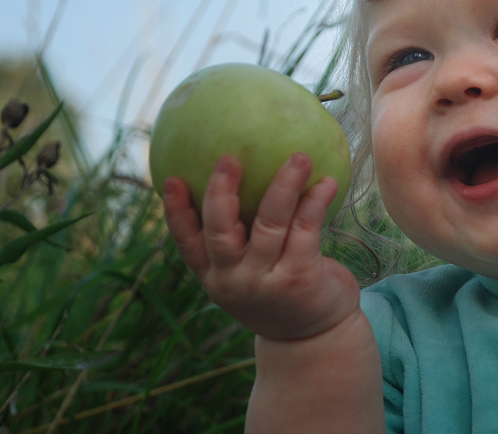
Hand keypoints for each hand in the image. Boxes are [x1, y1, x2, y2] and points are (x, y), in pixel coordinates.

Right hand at [163, 153, 359, 340]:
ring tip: (299, 157)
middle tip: (229, 158)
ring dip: (284, 185)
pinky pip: (306, 230)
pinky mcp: (299, 278)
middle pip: (220, 232)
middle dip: (221, 192)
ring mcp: (266, 281)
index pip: (187, 243)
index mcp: (215, 277)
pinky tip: (327, 182)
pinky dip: (316, 202)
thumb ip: (243, 242)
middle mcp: (234, 280)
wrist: (316, 340)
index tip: (171, 179)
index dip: (176, 212)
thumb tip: (251, 176)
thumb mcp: (251, 275)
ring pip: (269, 224)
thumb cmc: (281, 293)